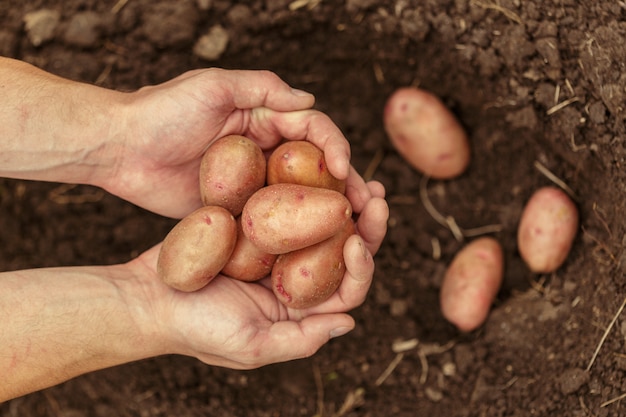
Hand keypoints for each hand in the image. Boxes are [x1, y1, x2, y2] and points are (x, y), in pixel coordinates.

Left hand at [106, 68, 353, 217]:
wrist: (119, 148)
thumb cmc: (162, 111)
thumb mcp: (212, 86)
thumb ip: (262, 87)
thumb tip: (309, 98)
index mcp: (264, 118)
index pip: (314, 130)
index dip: (336, 147)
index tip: (345, 170)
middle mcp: (265, 151)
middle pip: (316, 169)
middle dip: (346, 185)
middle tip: (366, 207)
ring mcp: (253, 184)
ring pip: (300, 199)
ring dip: (327, 214)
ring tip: (353, 232)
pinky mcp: (237, 211)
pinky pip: (271, 223)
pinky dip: (294, 235)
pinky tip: (313, 250)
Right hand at [126, 181, 387, 367]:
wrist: (147, 298)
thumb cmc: (194, 327)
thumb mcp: (250, 346)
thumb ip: (300, 340)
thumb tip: (350, 322)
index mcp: (298, 309)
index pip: (346, 289)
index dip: (362, 265)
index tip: (357, 239)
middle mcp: (292, 280)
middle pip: (341, 251)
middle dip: (365, 224)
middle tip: (376, 194)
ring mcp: (273, 252)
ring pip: (317, 224)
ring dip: (340, 199)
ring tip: (354, 174)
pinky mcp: (252, 229)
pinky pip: (284, 207)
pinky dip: (301, 189)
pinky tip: (313, 166)